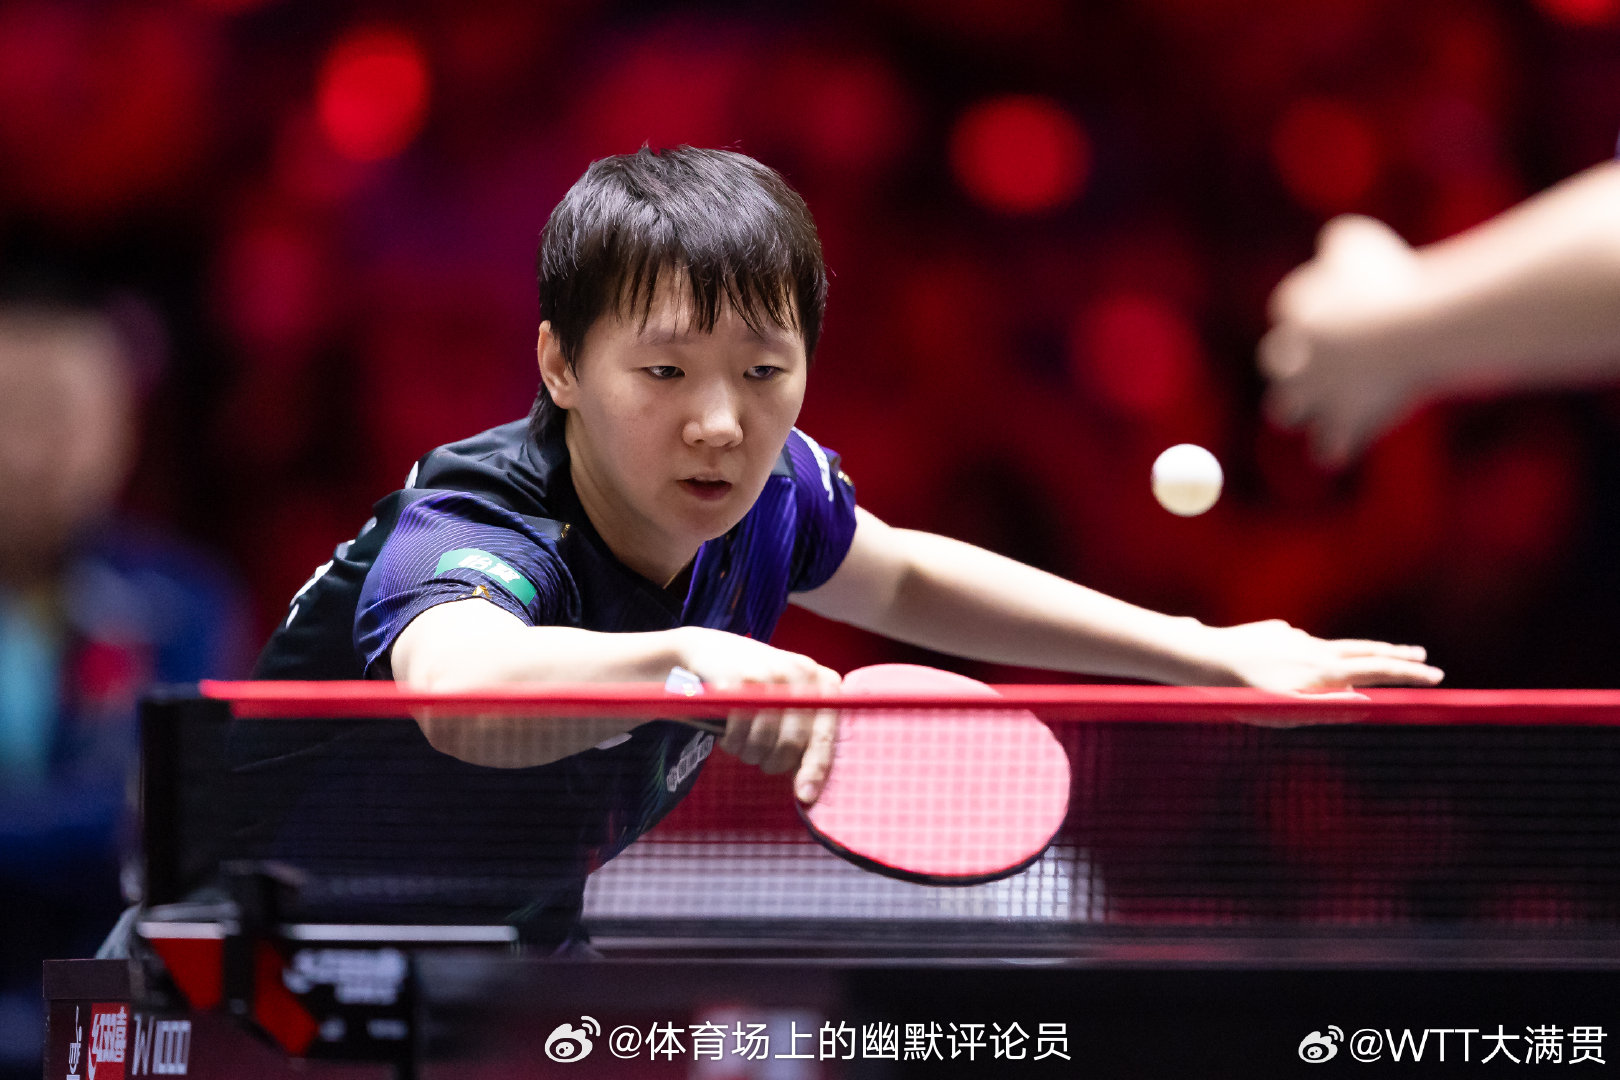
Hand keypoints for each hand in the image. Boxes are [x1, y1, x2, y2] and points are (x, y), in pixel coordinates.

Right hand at [674, 626, 840, 802]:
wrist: (713, 650)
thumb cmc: (759, 685)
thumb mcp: (790, 698)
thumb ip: (805, 731)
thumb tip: (810, 786)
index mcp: (824, 681)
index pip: (825, 734)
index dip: (815, 767)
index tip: (804, 796)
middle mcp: (802, 674)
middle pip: (792, 742)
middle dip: (773, 762)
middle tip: (761, 761)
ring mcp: (770, 674)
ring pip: (764, 739)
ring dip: (749, 754)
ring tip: (742, 745)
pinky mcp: (738, 680)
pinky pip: (738, 729)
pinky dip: (732, 742)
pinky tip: (729, 736)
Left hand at [1195, 618, 1442, 695]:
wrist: (1206, 657)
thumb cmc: (1244, 693)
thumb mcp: (1287, 711)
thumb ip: (1327, 708)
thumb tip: (1366, 705)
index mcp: (1323, 671)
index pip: (1376, 671)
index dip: (1407, 674)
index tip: (1437, 676)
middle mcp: (1314, 649)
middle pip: (1363, 651)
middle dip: (1395, 656)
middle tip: (1422, 658)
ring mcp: (1295, 638)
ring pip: (1334, 647)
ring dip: (1357, 653)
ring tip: (1372, 658)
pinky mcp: (1276, 633)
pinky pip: (1298, 646)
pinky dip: (1305, 656)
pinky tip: (1283, 663)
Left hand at [1260, 215, 1428, 465]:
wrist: (1414, 331)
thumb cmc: (1395, 282)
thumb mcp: (1363, 245)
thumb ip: (1341, 242)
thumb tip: (1333, 242)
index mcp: (1296, 310)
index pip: (1289, 311)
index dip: (1310, 314)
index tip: (1335, 316)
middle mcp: (1294, 356)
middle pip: (1273, 360)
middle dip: (1289, 363)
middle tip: (1312, 364)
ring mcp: (1316, 392)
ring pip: (1285, 410)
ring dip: (1298, 408)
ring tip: (1321, 408)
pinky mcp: (1344, 423)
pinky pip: (1330, 448)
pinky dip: (1335, 447)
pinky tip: (1346, 444)